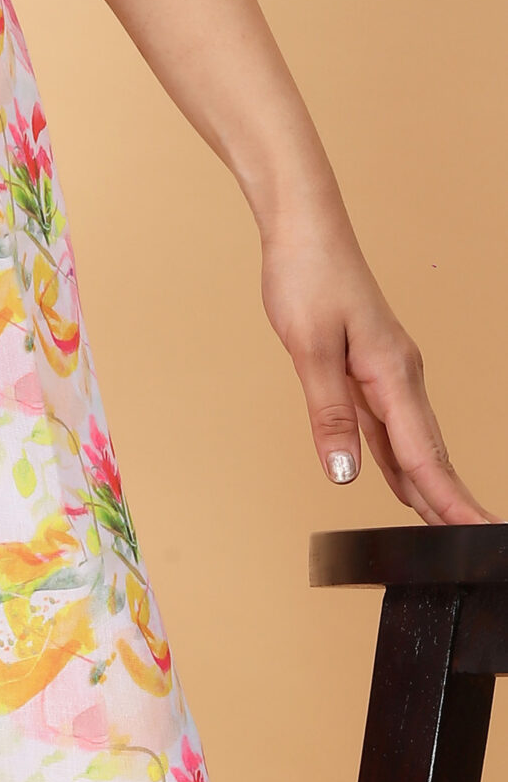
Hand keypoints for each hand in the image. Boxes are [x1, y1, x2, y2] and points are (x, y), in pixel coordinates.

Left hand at [260, 216, 493, 524]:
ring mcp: (387, 373)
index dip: (447, 504)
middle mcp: (399, 376)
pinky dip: (403, 461)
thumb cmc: (307, 276)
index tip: (477, 539)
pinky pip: (392, 427)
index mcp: (392, 373)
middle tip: (474, 553)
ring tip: (447, 534)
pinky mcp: (369, 368)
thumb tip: (344, 475)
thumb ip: (328, 413)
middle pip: (429, 456)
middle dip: (450, 506)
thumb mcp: (309, 347)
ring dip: (429, 488)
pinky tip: (405, 484)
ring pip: (414, 443)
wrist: (304, 228)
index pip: (424, 456)